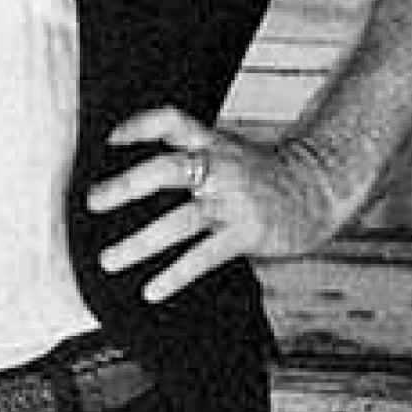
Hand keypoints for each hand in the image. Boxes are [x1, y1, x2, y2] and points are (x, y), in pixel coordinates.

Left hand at [88, 105, 355, 302]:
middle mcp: (221, 168)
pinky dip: (175, 274)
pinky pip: (204, 256)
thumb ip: (190, 157)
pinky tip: (151, 289)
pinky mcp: (247, 233)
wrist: (319, 188)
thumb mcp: (228, 152)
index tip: (110, 138)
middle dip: (127, 186)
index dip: (140, 126)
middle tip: (93, 203)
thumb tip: (134, 175)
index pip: (173, 122)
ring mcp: (234, 201)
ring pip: (181, 220)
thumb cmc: (262, 176)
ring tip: (109, 260)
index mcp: (214, 143)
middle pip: (169, 168)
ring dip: (140, 242)